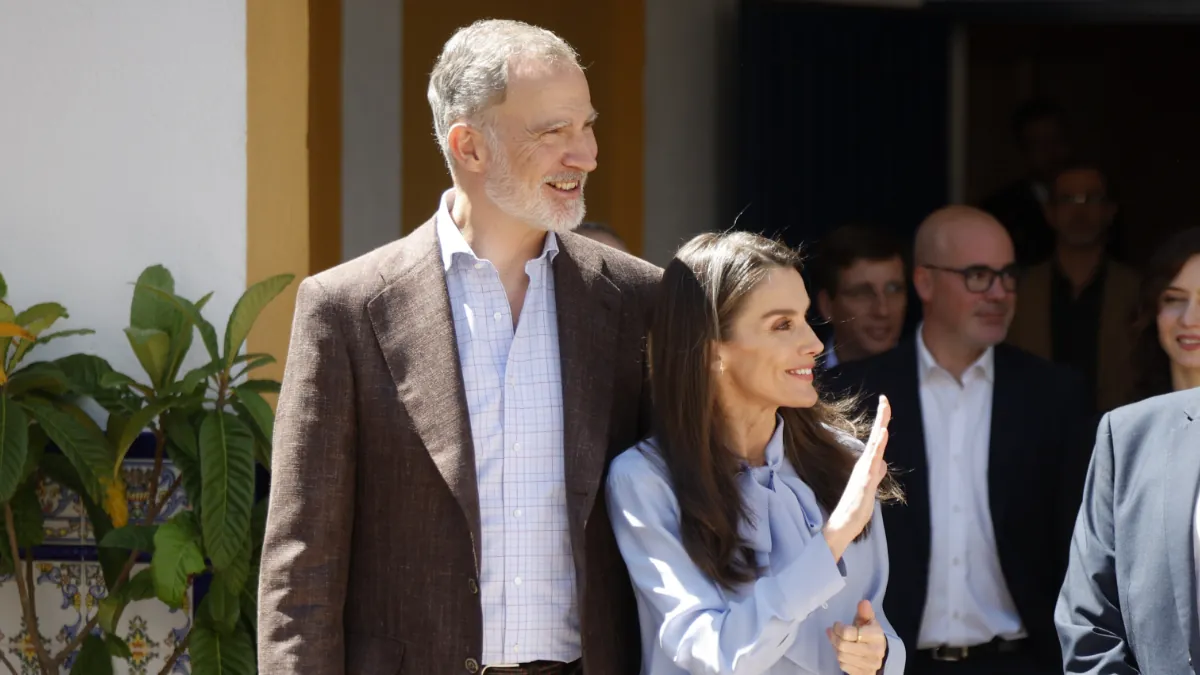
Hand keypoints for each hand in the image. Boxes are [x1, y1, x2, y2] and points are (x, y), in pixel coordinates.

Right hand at [824, 395, 889, 559]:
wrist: (844, 524)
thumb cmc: (856, 507)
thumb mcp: (871, 487)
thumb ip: (876, 473)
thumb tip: (882, 463)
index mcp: (867, 464)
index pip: (876, 440)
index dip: (881, 422)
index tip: (884, 404)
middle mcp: (864, 464)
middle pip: (875, 437)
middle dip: (881, 418)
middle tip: (885, 399)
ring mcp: (864, 472)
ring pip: (874, 446)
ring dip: (879, 428)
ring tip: (885, 411)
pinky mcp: (864, 481)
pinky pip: (872, 461)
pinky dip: (878, 446)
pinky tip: (883, 434)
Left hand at [826, 600, 887, 674]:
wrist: (881, 654)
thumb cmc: (870, 634)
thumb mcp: (868, 621)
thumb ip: (865, 612)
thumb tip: (864, 602)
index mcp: (876, 636)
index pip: (849, 633)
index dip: (838, 627)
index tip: (837, 624)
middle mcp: (875, 651)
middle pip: (843, 646)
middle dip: (834, 637)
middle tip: (831, 631)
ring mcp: (870, 665)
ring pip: (841, 656)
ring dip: (835, 647)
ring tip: (835, 640)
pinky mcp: (864, 673)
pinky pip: (844, 666)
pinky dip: (839, 658)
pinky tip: (841, 651)